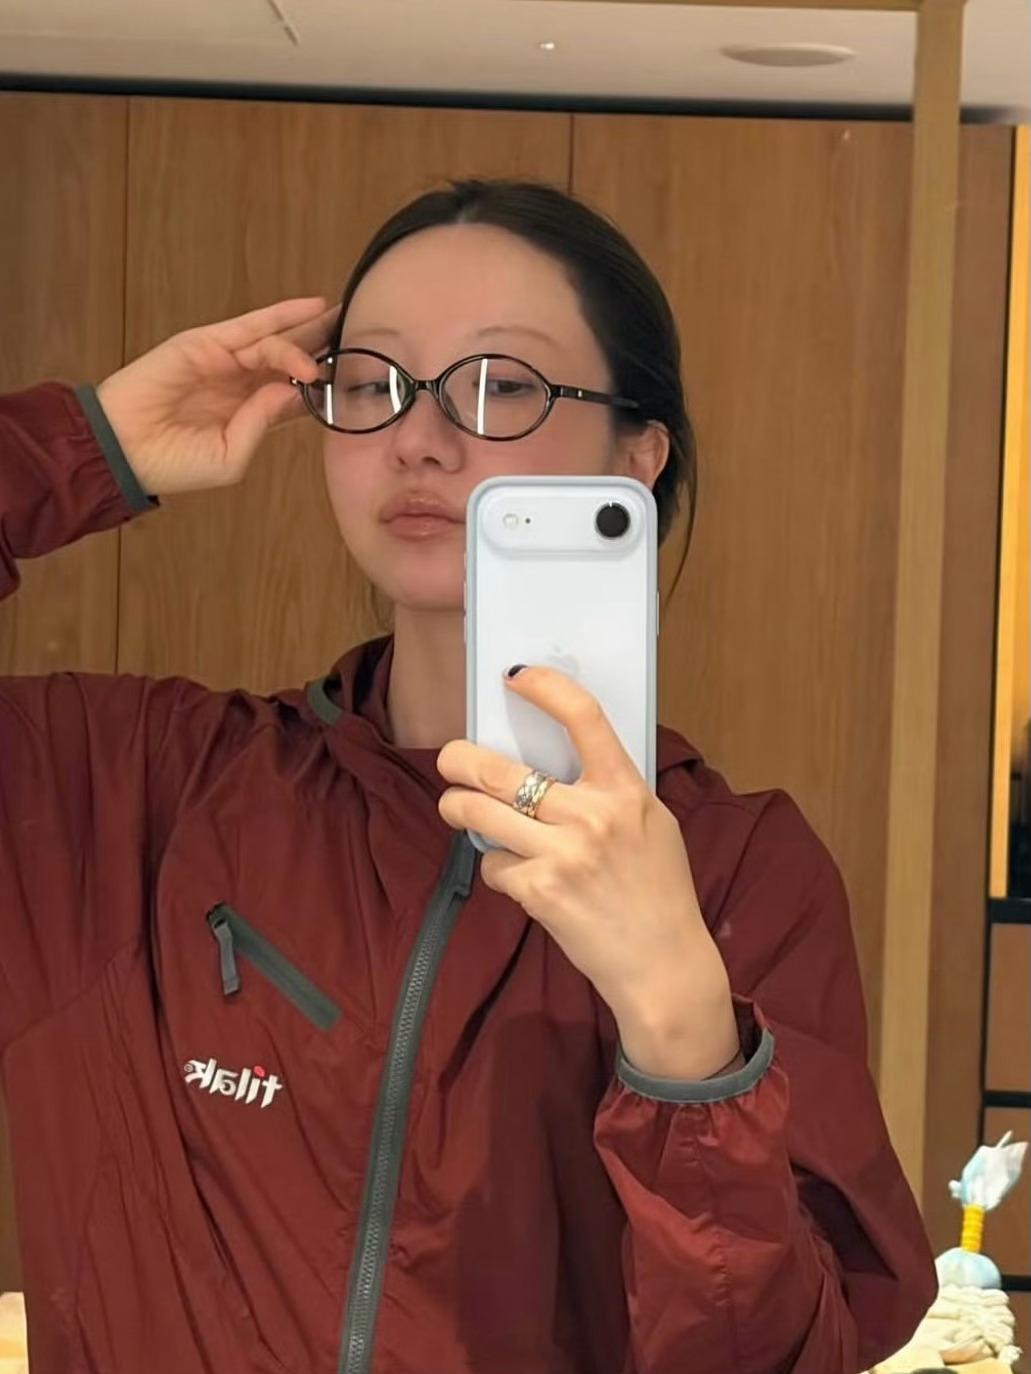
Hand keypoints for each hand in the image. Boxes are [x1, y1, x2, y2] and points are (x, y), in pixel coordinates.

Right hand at [95, 296, 337, 496]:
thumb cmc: (176, 464)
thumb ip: (263, 423)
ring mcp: (225, 362)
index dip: (326, 388)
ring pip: (277, 340)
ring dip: (311, 330)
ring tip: (344, 321)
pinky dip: (282, 315)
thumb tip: (293, 389)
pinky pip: (251, 325)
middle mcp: (242, 386)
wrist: (126, 450)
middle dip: (325, 347)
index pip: (297, 396)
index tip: (360, 381)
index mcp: (251, 416)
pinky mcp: (206, 344)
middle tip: (361, 334)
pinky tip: (312, 307)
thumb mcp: (232, 456)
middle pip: (293, 361)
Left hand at [437, 666, 742, 1079]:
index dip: (545, 687)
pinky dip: (496, 868)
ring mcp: (563, 854)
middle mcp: (592, 815)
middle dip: (459, 760)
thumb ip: (611, 791)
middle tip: (449, 759)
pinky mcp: (540, 891)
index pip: (583, 718)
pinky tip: (517, 878)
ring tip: (455, 808)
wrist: (663, 964)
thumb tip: (557, 761)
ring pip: (479, 812)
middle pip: (500, 770)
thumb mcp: (651, 824)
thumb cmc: (659, 891)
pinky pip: (493, 864)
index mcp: (625, 790)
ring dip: (456, 807)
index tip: (515, 676)